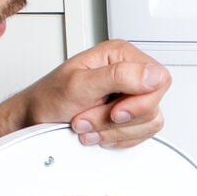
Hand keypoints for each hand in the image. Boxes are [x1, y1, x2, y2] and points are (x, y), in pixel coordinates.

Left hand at [9, 39, 170, 147]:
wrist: (36, 119)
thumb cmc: (50, 98)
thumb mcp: (80, 84)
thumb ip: (119, 76)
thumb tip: (153, 75)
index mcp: (121, 56)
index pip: (159, 80)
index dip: (140, 102)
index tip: (114, 110)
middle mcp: (129, 74)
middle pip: (152, 106)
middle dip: (117, 120)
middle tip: (90, 117)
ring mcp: (130, 98)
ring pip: (148, 124)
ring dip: (114, 132)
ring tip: (88, 125)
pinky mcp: (129, 119)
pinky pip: (140, 136)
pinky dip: (117, 139)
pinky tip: (98, 132)